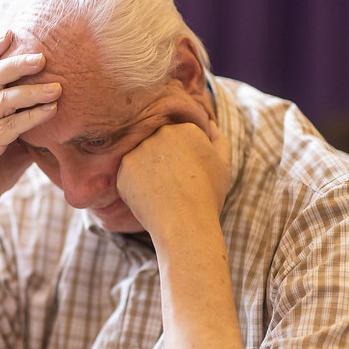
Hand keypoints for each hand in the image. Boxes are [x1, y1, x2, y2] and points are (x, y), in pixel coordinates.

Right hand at [0, 31, 60, 218]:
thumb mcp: (17, 139)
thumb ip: (32, 122)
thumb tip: (62, 110)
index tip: (14, 31)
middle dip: (17, 62)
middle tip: (43, 56)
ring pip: (3, 100)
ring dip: (32, 91)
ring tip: (58, 88)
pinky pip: (10, 126)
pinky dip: (32, 117)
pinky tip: (50, 112)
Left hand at [116, 120, 230, 244]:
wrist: (185, 224)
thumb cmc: (208, 197)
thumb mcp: (223, 166)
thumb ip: (219, 141)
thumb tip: (211, 124)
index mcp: (187, 128)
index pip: (179, 140)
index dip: (183, 161)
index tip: (188, 178)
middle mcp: (162, 132)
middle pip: (159, 146)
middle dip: (164, 163)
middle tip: (174, 187)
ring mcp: (141, 148)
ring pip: (142, 159)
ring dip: (148, 173)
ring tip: (162, 193)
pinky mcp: (124, 166)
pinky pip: (128, 174)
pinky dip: (136, 186)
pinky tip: (149, 198)